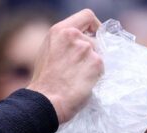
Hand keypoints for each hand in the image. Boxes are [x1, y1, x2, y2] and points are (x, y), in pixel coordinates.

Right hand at [27, 9, 103, 123]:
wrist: (47, 101)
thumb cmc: (44, 83)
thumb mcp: (48, 52)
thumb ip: (64, 43)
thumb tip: (80, 44)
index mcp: (60, 31)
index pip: (87, 17)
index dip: (94, 26)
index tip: (95, 35)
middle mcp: (74, 36)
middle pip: (94, 40)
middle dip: (90, 55)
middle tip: (79, 71)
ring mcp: (86, 49)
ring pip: (98, 55)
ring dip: (92, 67)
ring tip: (78, 79)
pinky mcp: (96, 64)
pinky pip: (102, 69)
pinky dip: (95, 77)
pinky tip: (83, 84)